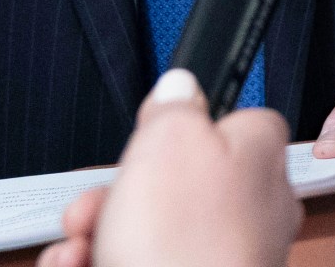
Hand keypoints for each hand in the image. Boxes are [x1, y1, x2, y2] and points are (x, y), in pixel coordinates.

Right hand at [38, 68, 297, 266]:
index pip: (227, 126)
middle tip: (93, 208)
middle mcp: (247, 211)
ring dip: (93, 237)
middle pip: (170, 186)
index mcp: (257, 160)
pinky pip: (134, 264)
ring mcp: (220, 257)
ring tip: (76, 250)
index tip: (141, 144)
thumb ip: (174, 107)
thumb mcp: (169, 141)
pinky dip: (94, 266)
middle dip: (112, 196)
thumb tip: (180, 85)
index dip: (173, 134)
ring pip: (143, 232)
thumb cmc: (185, 243)